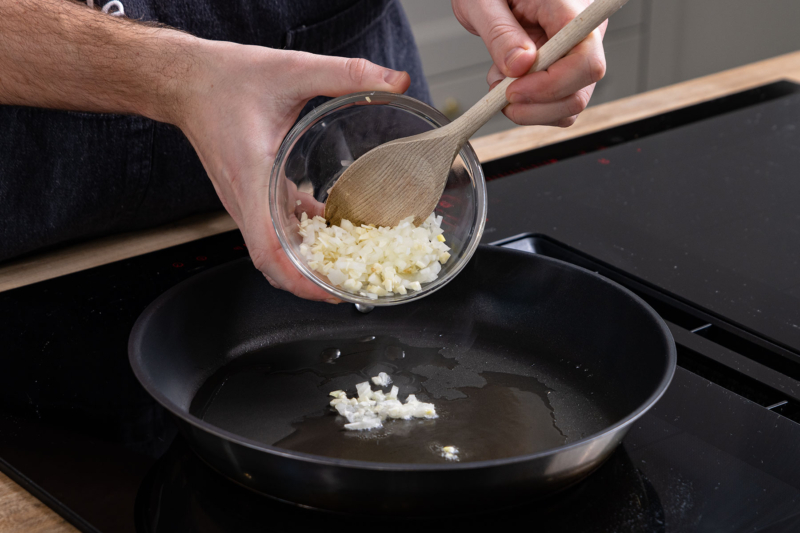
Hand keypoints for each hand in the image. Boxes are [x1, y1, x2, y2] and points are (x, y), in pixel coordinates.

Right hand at [174, 41, 410, 302]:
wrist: (185, 79)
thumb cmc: (226, 77)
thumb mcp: (292, 69)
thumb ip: (346, 72)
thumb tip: (396, 80)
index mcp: (252, 178)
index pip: (267, 251)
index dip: (298, 280)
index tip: (331, 293)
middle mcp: (245, 199)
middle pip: (273, 263)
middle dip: (310, 283)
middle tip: (351, 286)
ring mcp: (244, 200)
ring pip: (273, 250)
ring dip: (305, 264)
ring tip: (346, 265)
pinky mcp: (249, 193)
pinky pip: (274, 227)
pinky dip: (301, 237)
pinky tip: (330, 224)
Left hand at [451, 0, 606, 126]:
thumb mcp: (483, 3)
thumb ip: (501, 34)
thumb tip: (521, 66)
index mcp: (569, 6)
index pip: (584, 57)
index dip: (550, 85)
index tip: (512, 91)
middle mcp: (583, 33)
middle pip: (580, 90)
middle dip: (535, 104)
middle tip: (498, 93)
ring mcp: (577, 55)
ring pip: (570, 104)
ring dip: (529, 107)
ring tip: (499, 82)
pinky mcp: (566, 71)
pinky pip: (558, 104)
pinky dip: (529, 106)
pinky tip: (507, 83)